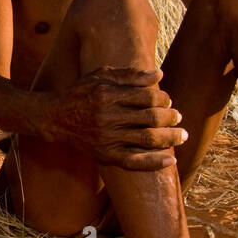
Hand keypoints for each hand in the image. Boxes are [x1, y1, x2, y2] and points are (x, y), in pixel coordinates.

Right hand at [52, 66, 186, 169]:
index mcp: (107, 95)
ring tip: (181, 135)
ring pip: (146, 139)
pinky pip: (134, 162)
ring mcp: (106, 138)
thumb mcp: (101, 75)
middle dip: (170, 117)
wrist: (56, 118)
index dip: (163, 99)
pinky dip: (154, 162)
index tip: (167, 100)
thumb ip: (130, 75)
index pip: (146, 97)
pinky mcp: (105, 155)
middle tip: (178, 116)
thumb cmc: (82, 92)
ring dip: (169, 138)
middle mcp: (107, 117)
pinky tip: (170, 160)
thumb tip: (159, 75)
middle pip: (150, 118)